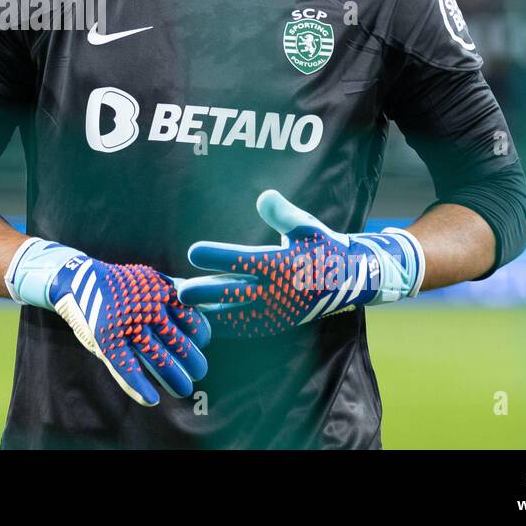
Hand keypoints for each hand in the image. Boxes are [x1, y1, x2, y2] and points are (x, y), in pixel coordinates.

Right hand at [6, 239, 210, 405]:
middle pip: (177, 342)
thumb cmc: (119, 286)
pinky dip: (139, 386)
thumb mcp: (148, 281)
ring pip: (157, 357)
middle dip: (192, 361)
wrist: (77, 280)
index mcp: (160, 294)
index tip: (200, 343)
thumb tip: (207, 305)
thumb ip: (174, 292)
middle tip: (198, 373)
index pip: (191, 320)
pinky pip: (127, 367)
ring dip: (173, 377)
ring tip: (183, 389)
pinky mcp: (107, 339)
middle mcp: (146, 309)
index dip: (199, 334)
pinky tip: (151, 399)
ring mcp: (127, 325)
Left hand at [176, 190, 424, 337]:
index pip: (243, 260)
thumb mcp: (307, 226)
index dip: (217, 256)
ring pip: (234, 317)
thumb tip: (265, 197)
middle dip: (204, 293)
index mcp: (282, 264)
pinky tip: (200, 320)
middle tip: (179, 290)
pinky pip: (242, 328)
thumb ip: (284, 213)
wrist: (346, 282)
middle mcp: (277, 292)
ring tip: (181, 307)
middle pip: (232, 293)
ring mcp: (274, 312)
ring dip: (207, 313)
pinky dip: (221, 326)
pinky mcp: (273, 324)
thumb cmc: (322, 247)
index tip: (194, 252)